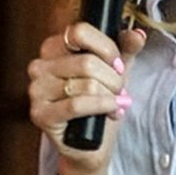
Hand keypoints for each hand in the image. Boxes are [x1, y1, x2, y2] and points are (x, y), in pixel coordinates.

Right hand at [26, 20, 146, 173]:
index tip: (118, 65)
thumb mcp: (114, 71)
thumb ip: (126, 49)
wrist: (89, 143)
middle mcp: (40, 66)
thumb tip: (138, 35)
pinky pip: (76, 105)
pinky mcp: (40, 114)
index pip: (79, 31)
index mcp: (53, 47)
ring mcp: (37, 90)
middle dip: (113, 79)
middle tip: (120, 91)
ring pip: (86, 84)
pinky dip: (101, 107)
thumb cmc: (98, 103)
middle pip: (87, 61)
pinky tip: (113, 111)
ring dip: (110, 96)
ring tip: (116, 104)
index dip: (106, 48)